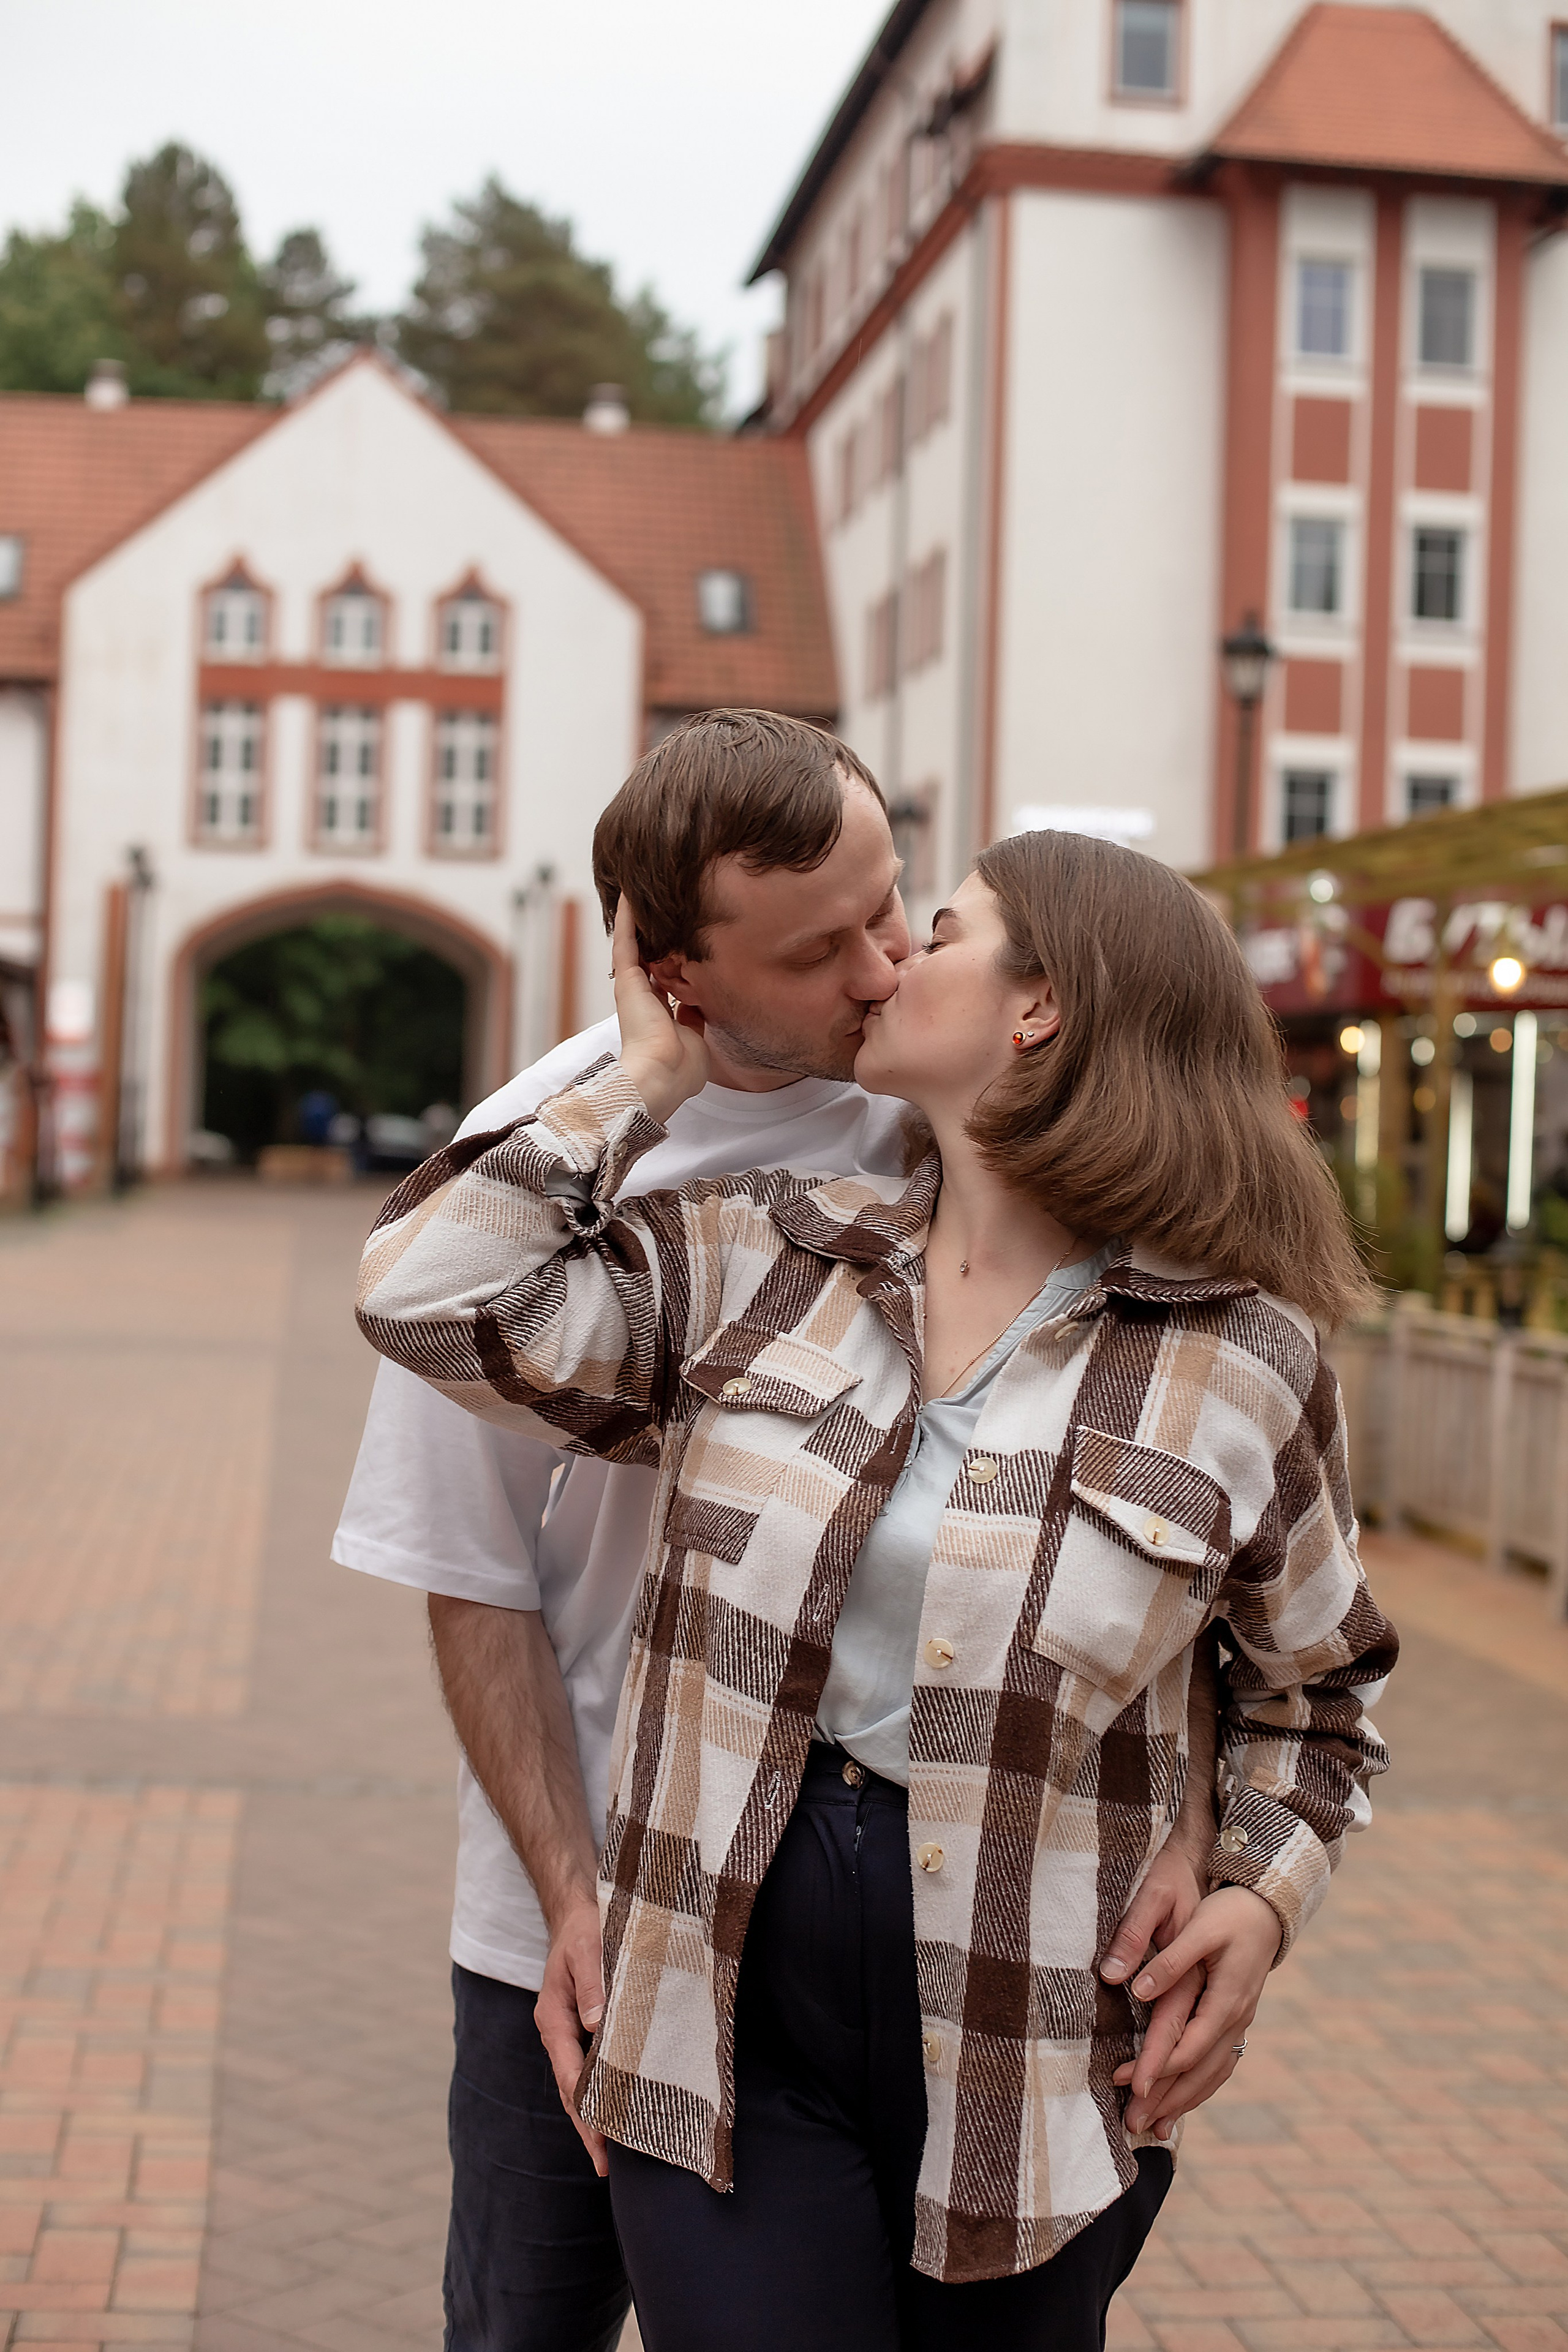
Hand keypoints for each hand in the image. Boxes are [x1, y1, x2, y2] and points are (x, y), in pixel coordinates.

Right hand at [533, 1893, 608, 2176]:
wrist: (578, 1911)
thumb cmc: (585, 1929)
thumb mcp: (588, 1949)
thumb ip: (595, 1985)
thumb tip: (598, 2027)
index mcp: (554, 2019)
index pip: (569, 2075)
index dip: (584, 2109)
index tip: (599, 2141)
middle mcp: (561, 2031)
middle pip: (570, 2089)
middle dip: (587, 2126)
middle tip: (605, 2167)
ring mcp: (572, 2031)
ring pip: (580, 2081)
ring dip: (594, 2112)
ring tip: (612, 2153)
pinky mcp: (587, 2026)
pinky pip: (592, 2064)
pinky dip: (603, 2088)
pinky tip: (620, 2105)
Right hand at [612, 897, 708, 1123]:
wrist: (662, 1076)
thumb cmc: (680, 1070)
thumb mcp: (696, 1038)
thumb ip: (696, 1018)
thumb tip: (700, 1004)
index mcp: (660, 1014)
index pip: (665, 980)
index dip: (672, 960)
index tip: (680, 942)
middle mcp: (643, 998)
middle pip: (648, 956)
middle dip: (653, 933)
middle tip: (656, 904)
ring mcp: (633, 987)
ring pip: (634, 943)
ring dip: (636, 917)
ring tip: (638, 887)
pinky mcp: (627, 980)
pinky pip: (626, 941)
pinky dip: (626, 917)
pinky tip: (629, 893)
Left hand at [1113, 1886, 1283, 2137]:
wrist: (1266, 1906)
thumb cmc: (1230, 1913)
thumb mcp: (1200, 1929)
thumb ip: (1170, 1962)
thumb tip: (1138, 1990)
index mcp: (1226, 2001)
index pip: (1187, 2048)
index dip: (1157, 2069)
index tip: (1127, 2085)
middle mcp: (1235, 2020)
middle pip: (1198, 2073)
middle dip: (1164, 2100)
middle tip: (1130, 2124)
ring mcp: (1238, 2023)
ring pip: (1210, 2075)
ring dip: (1181, 2103)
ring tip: (1152, 2128)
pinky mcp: (1234, 2019)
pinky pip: (1218, 2065)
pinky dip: (1199, 2089)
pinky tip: (1182, 2102)